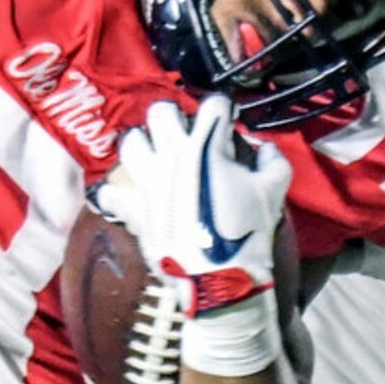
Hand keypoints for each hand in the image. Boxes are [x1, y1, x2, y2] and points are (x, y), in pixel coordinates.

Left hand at [96, 96, 291, 316]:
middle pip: (161, 112)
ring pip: (130, 142)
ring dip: (142, 145)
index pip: (213, 103)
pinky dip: (116, 193)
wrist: (221, 279)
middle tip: (185, 135)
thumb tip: (265, 148)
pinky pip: (111, 193)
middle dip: (174, 118)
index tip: (226, 120)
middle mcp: (172, 156)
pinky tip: (128, 196)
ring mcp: (148, 181)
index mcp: (207, 146)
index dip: (223, 108)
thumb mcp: (273, 191)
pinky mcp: (134, 209)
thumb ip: (273, 160)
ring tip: (154, 157)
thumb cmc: (247, 233)